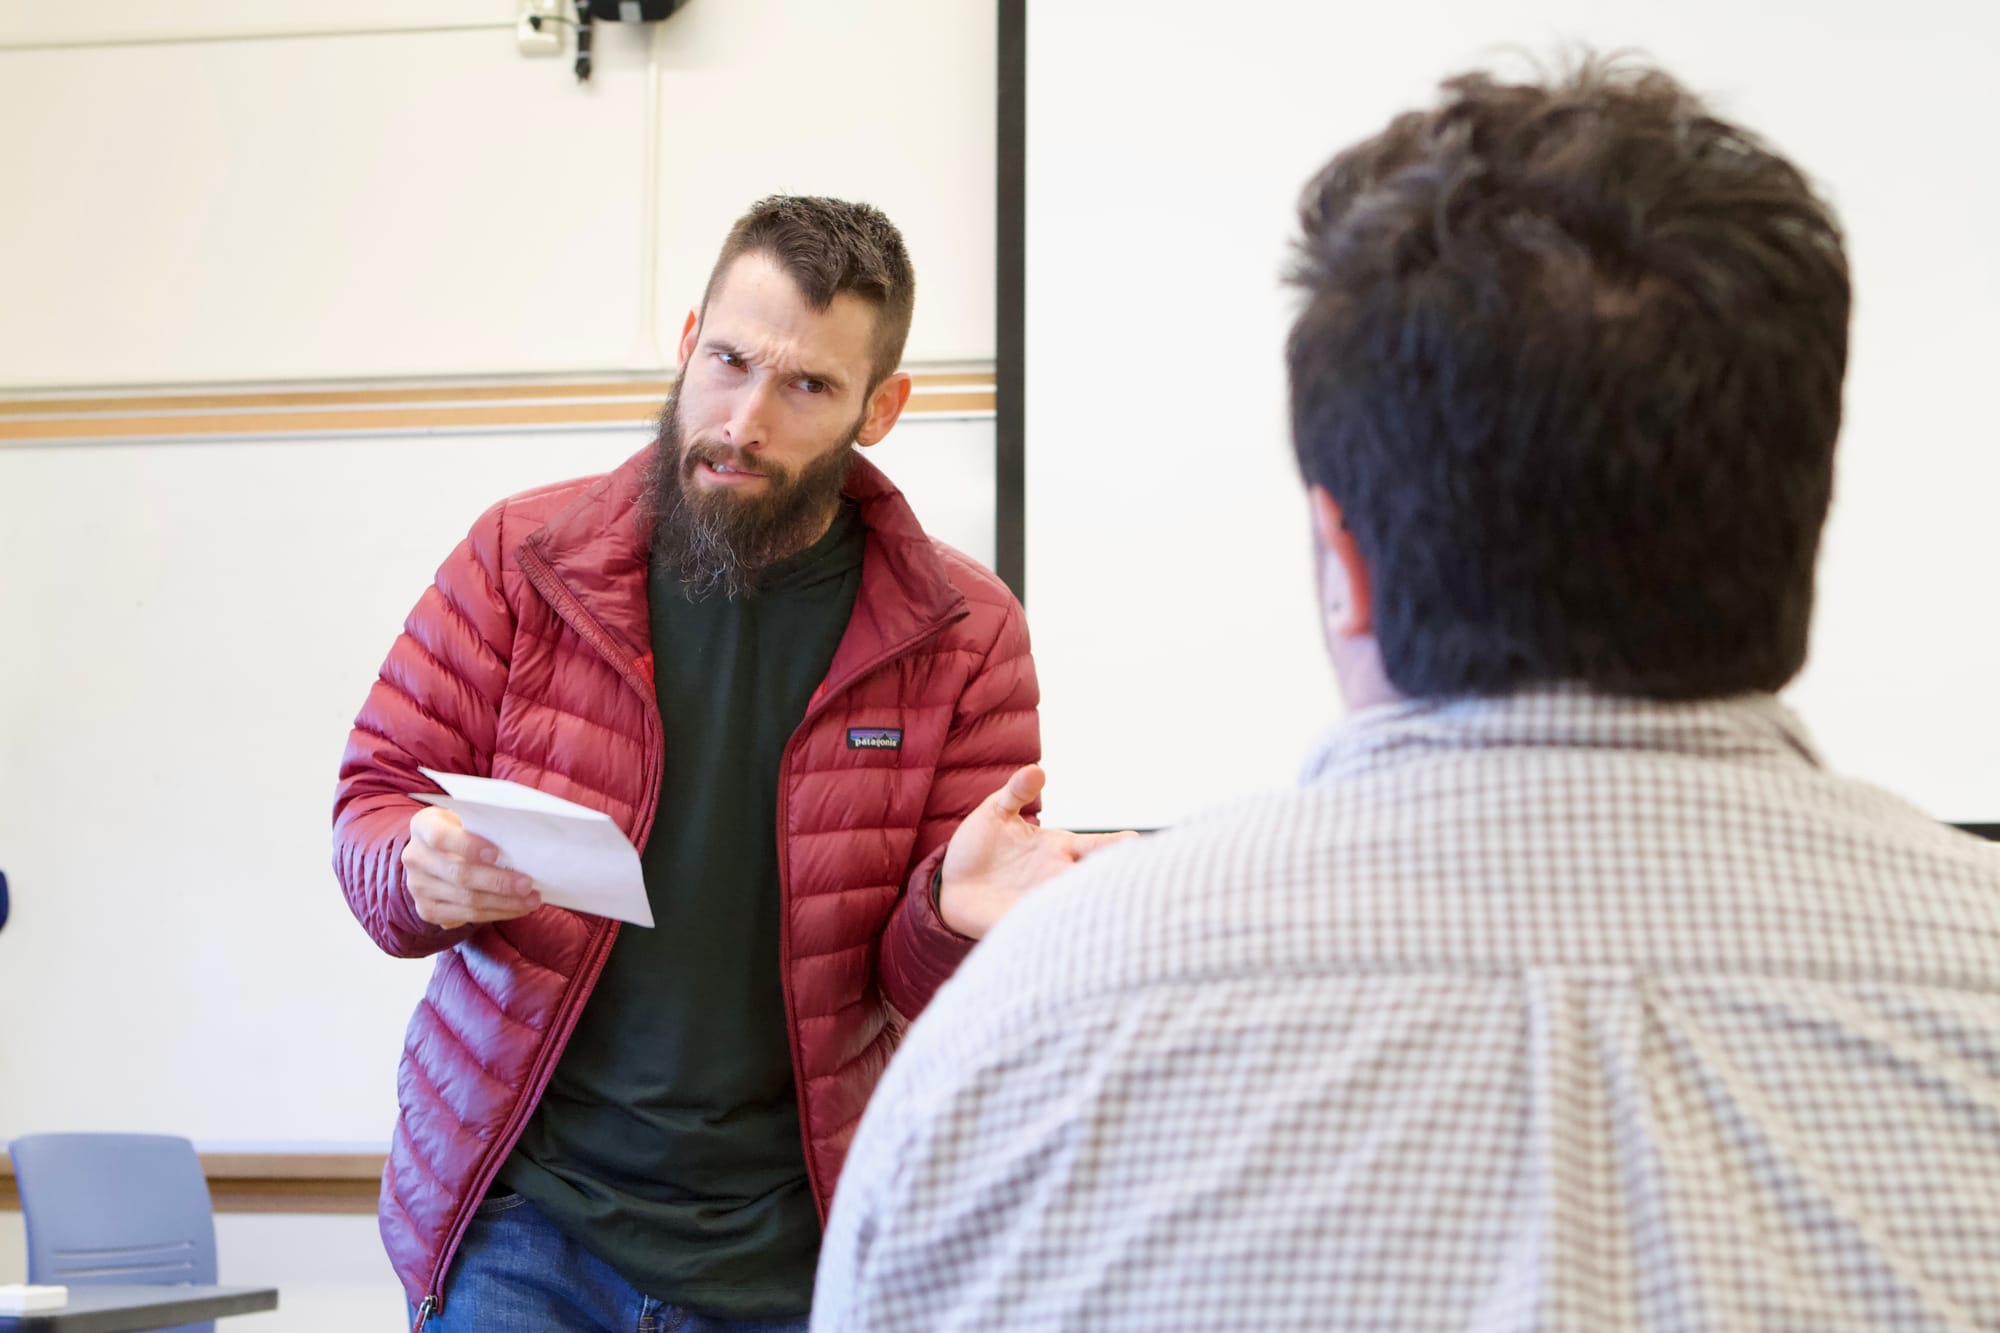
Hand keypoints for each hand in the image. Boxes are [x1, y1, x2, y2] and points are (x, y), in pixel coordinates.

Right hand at [402, 805, 540, 928]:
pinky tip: (516, 909)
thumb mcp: (466, 817)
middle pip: (458, 874)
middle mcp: (415, 857)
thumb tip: (523, 838)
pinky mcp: (426, 910)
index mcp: (423, 826)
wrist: (433, 853)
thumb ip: (484, 824)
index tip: (496, 853)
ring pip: (465, 900)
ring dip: (503, 903)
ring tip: (530, 899)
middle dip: (497, 882)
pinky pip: (464, 917)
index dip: (468, 846)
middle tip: (527, 884)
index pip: (440, 837)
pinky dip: (495, 914)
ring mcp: (418, 887)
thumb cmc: (461, 829)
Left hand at [937, 765, 1138, 938]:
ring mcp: (1044, 901)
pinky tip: (1082, 933)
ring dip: (1099, 906)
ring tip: (1122, 907)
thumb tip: (1037, 770)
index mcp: (1058, 848)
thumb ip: (1016, 792)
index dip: (1119, 845)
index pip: (1098, 845)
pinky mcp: (1024, 924)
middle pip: (1099, 879)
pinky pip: (1051, 928)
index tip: (1136, 842)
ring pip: (1082, 905)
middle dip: (1121, 880)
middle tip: (1143, 878)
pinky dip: (1068, 930)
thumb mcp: (995, 813)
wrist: (950, 886)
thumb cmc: (977, 846)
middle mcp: (1058, 876)